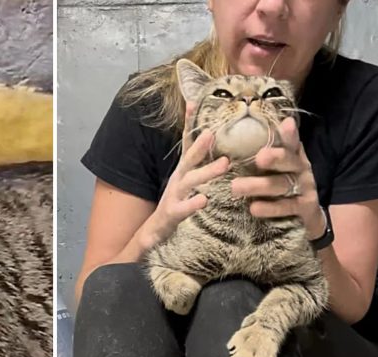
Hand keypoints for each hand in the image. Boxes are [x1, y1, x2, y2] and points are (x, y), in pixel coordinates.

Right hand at [140, 103, 229, 247]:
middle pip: (188, 159)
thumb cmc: (177, 205)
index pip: (186, 143)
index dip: (189, 123)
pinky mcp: (172, 215)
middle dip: (199, 145)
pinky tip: (204, 200)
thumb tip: (220, 148)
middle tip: (213, 132)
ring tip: (224, 164)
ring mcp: (174, 196)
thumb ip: (200, 166)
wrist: (153, 233)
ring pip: (189, 181)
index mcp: (183, 171)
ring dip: (206, 172)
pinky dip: (192, 204)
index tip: (194, 102)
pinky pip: (183, 209)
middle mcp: (177, 180)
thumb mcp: (188, 182)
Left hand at [230, 117, 325, 238]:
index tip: (286, 124)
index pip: (290, 142)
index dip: (289, 134)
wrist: (306, 218)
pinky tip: (254, 208)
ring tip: (235, 187)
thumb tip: (228, 136)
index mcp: (292, 155)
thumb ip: (261, 153)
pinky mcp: (303, 210)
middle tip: (259, 157)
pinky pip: (286, 208)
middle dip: (275, 157)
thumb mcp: (273, 168)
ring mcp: (304, 189)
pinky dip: (270, 208)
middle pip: (288, 160)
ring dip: (259, 186)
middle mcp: (300, 169)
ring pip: (282, 185)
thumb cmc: (281, 186)